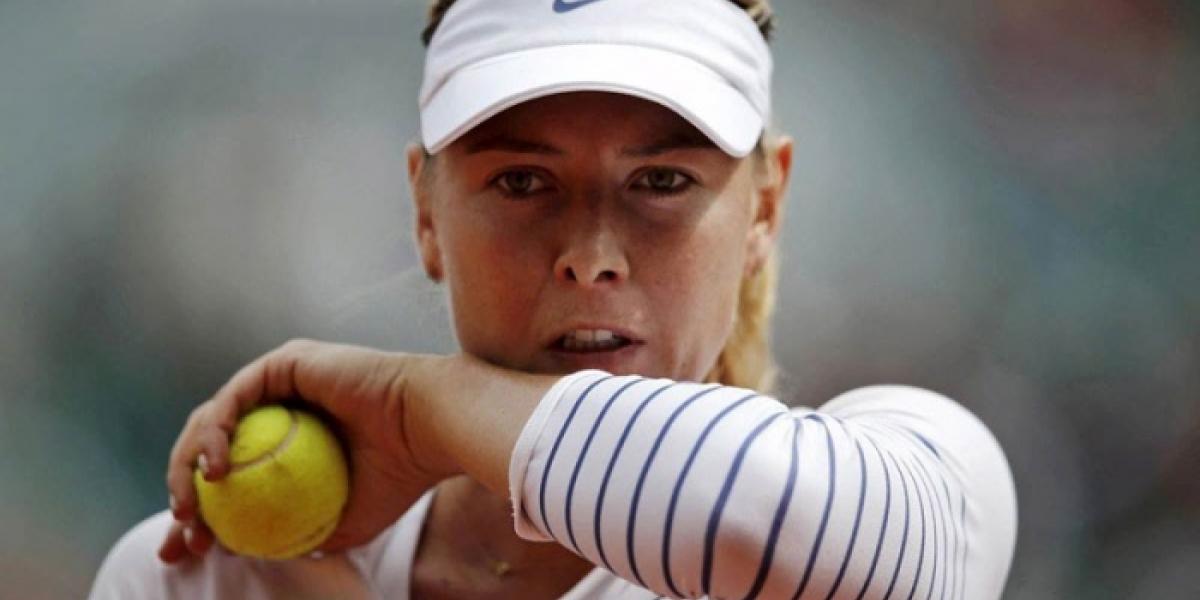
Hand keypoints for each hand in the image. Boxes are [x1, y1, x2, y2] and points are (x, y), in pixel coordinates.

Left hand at [159, 339, 455, 562]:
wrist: (431, 430)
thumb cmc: (401, 476)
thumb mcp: (341, 521)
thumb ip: (296, 533)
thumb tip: (244, 551)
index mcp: (295, 439)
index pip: (233, 472)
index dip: (203, 511)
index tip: (188, 548)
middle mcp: (284, 405)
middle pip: (214, 446)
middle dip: (183, 491)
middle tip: (181, 535)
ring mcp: (282, 381)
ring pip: (213, 420)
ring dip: (187, 465)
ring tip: (191, 507)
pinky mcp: (285, 362)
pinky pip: (234, 397)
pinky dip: (216, 433)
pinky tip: (215, 470)